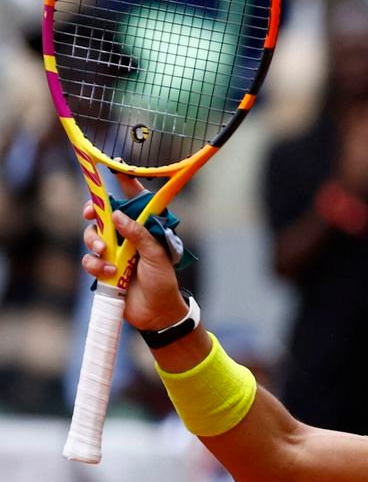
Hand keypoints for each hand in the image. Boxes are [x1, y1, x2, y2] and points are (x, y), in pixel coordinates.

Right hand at [81, 174, 187, 330]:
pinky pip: (90, 259)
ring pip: (93, 236)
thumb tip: (117, 215)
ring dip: (94, 244)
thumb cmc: (163, 282)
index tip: (116, 168)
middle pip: (105, 215)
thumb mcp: (156, 256)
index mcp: (146, 229)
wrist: (156, 313)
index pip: (136, 201)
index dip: (126, 184)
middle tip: (89, 214)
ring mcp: (116, 252)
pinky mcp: (105, 268)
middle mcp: (129, 237)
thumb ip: (138, 235)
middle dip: (94, 213)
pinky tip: (108, 274)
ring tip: (106, 257)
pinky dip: (95, 265)